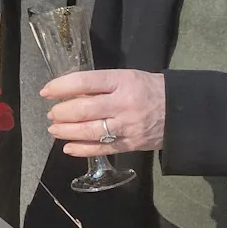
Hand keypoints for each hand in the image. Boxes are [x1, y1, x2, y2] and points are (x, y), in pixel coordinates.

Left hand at [41, 68, 164, 154]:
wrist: (180, 111)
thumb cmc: (148, 89)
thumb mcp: (127, 78)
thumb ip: (101, 86)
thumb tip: (71, 94)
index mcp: (122, 81)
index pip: (85, 82)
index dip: (61, 87)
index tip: (46, 91)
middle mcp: (123, 104)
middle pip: (84, 109)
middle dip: (62, 113)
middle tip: (51, 114)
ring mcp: (127, 126)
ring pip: (90, 131)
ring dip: (67, 131)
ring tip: (54, 129)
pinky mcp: (131, 144)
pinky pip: (102, 148)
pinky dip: (82, 149)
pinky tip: (68, 147)